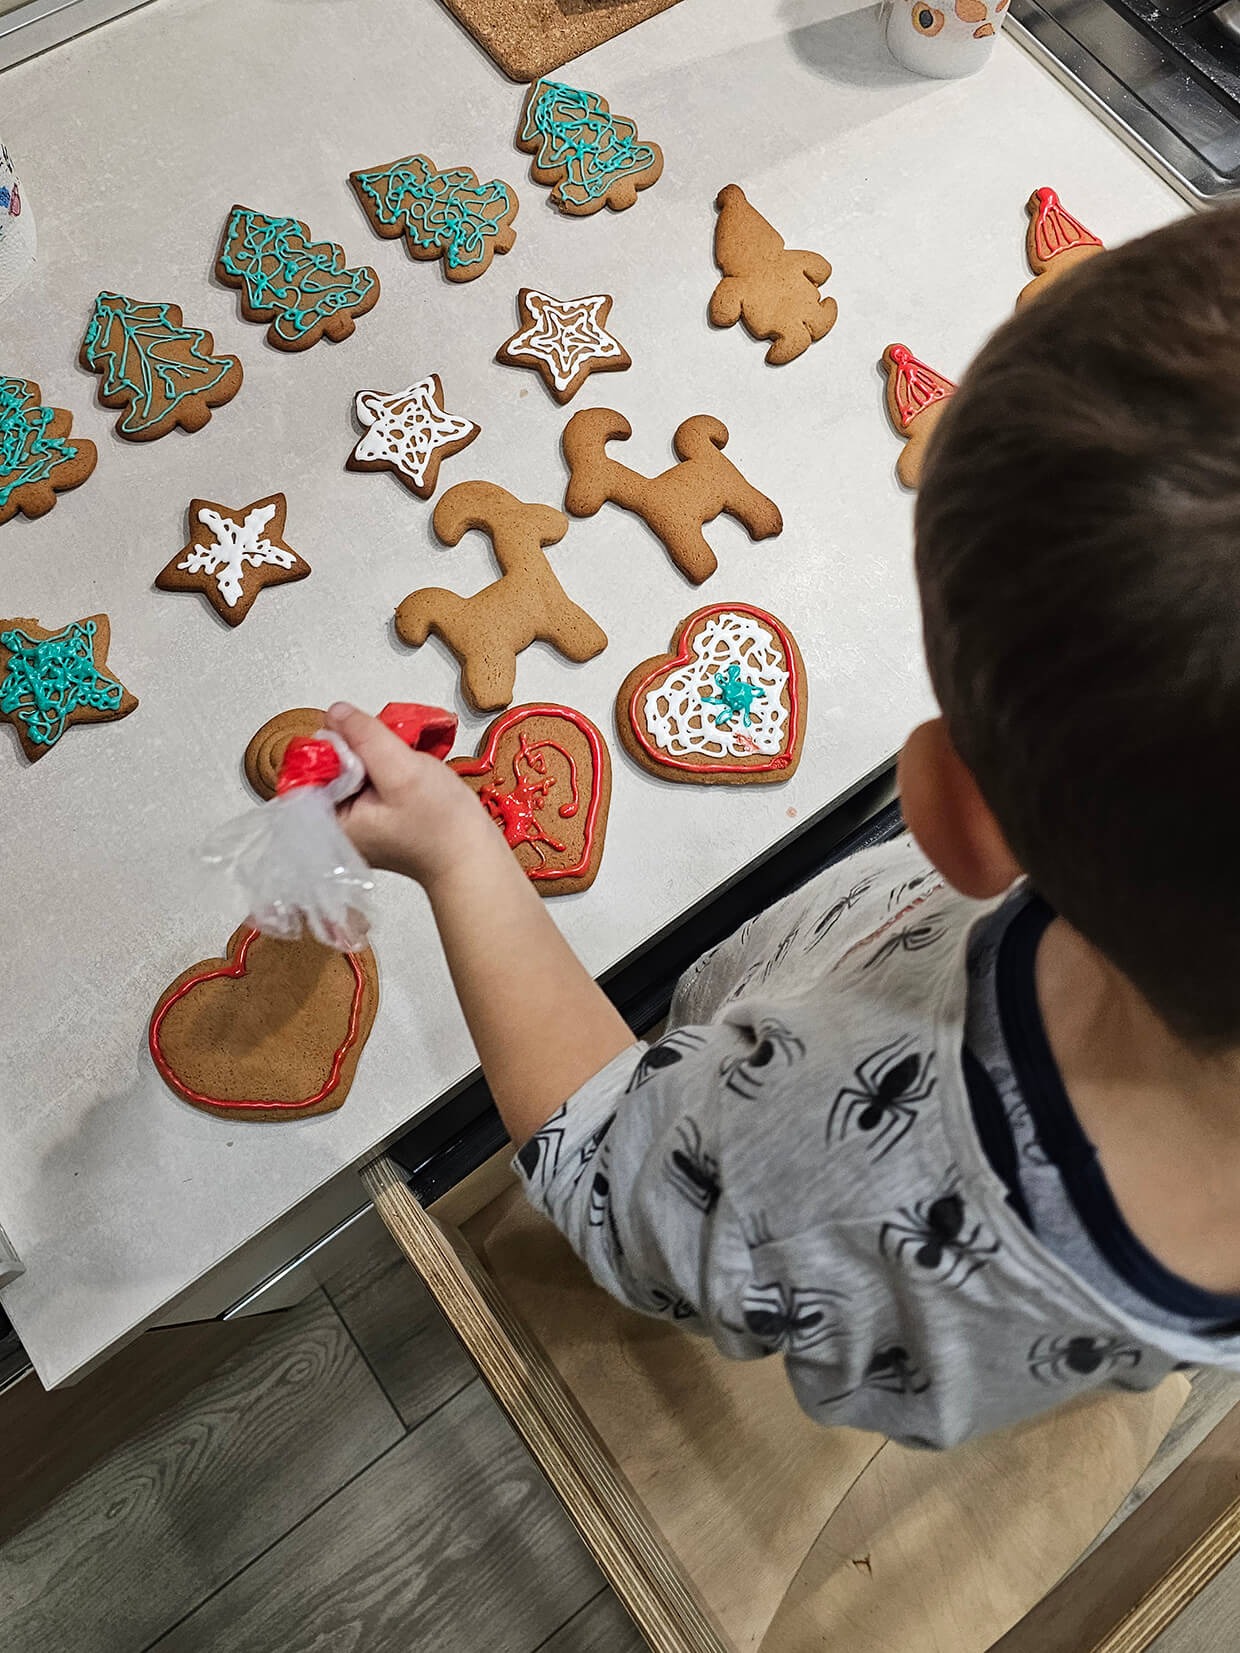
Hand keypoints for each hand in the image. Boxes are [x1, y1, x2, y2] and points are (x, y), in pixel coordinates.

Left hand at [325, 702, 497, 887]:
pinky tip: (406, 768)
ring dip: (376, 753)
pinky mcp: (375, 812)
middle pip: (329, 765)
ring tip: (403, 761)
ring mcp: (357, 818)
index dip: (335, 746)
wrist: (473, 855)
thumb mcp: (401, 770)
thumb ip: (364, 737)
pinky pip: (369, 776)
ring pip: (351, 766)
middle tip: (392, 754)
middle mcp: (338, 822)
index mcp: (331, 821)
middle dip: (359, 748)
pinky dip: (386, 763)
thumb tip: (336, 712)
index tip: (366, 745)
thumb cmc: (441, 825)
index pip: (308, 769)